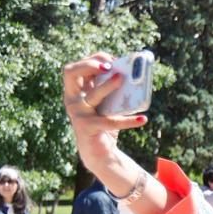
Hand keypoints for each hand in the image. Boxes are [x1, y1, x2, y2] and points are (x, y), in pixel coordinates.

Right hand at [62, 53, 147, 174]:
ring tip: (123, 79)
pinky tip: (142, 119)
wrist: (99, 153)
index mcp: (75, 90)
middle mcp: (72, 99)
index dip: (93, 59)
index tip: (113, 60)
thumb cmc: (104, 124)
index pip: (76, 67)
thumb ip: (111, 89)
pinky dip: (128, 121)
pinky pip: (110, 122)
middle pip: (70, 73)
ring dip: (108, 86)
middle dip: (89, 64)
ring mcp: (78, 114)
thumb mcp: (106, 103)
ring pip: (92, 95)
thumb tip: (132, 73)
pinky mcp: (88, 128)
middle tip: (109, 65)